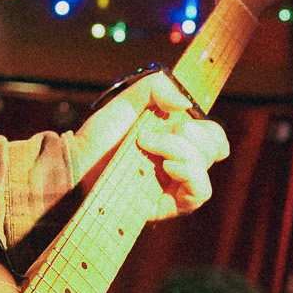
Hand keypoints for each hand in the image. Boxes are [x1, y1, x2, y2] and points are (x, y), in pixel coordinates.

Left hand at [69, 72, 229, 219]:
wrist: (78, 162)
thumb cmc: (100, 135)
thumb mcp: (128, 100)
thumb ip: (156, 87)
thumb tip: (187, 104)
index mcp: (178, 140)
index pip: (213, 137)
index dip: (206, 128)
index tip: (178, 119)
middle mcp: (181, 163)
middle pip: (211, 147)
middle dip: (183, 133)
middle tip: (146, 135)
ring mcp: (176, 185)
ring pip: (204, 165)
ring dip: (180, 149)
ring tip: (147, 147)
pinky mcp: (169, 205)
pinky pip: (199, 193)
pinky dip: (189, 173)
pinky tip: (166, 166)